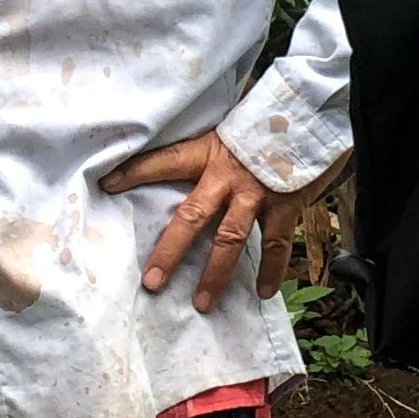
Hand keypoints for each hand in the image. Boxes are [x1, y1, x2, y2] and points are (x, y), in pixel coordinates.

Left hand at [104, 132, 332, 316]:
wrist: (312, 114)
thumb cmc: (263, 127)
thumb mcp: (224, 134)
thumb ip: (201, 156)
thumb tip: (163, 170)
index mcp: (207, 154)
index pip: (164, 161)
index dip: (134, 172)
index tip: (106, 185)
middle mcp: (228, 177)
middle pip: (192, 217)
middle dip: (170, 252)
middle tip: (152, 283)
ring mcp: (257, 193)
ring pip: (230, 239)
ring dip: (215, 274)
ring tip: (202, 303)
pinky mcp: (286, 204)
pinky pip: (275, 243)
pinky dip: (271, 270)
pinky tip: (263, 293)